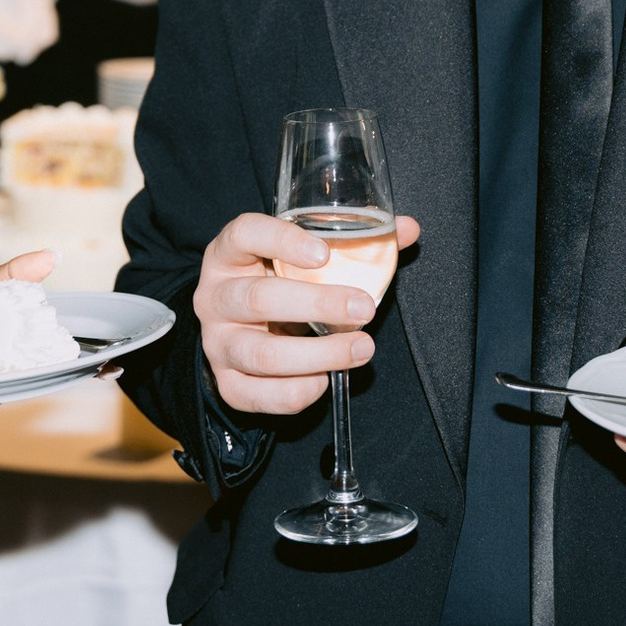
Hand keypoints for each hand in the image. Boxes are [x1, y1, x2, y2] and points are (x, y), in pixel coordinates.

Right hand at [196, 211, 420, 415]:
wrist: (238, 329)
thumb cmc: (278, 283)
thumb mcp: (304, 257)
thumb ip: (355, 242)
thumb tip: (409, 230)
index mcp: (229, 254)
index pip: (244, 234)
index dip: (281, 240)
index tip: (324, 253)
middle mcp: (215, 297)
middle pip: (257, 299)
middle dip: (317, 304)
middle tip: (364, 307)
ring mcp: (217, 343)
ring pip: (261, 355)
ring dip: (318, 356)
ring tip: (361, 348)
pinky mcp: (226, 383)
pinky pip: (259, 395)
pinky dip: (299, 391)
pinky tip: (326, 379)